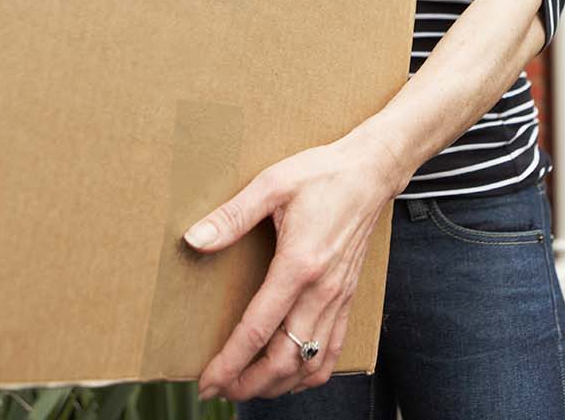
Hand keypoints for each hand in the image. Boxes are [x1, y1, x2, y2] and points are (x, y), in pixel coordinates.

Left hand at [187, 138, 401, 401]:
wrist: (371, 172)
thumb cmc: (321, 175)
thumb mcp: (270, 185)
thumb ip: (231, 216)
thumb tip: (194, 239)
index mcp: (299, 267)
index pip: (258, 330)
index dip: (229, 362)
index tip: (207, 382)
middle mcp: (322, 292)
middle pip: (285, 360)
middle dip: (249, 384)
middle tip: (218, 391)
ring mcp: (338, 299)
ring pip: (311, 364)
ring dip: (278, 384)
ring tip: (246, 389)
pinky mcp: (347, 299)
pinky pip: (333, 351)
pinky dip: (310, 373)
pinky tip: (289, 376)